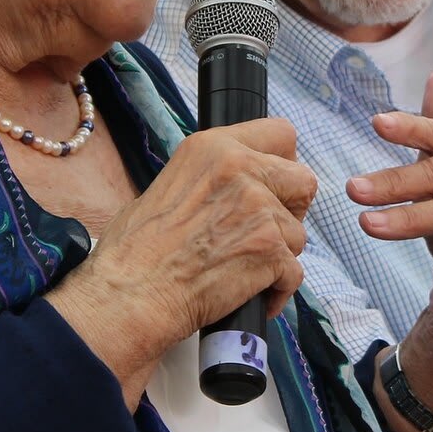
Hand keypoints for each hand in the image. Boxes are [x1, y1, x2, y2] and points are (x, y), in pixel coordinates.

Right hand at [47, 119, 315, 403]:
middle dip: (292, 208)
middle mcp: (240, 168)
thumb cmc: (134, 251)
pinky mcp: (269, 249)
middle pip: (303, 180)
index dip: (282, 164)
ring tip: (244, 269)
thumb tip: (233, 187)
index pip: (281, 134)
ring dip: (279, 254)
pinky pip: (294, 272)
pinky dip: (278, 290)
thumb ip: (211, 177)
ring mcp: (259, 208)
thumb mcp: (169, 184)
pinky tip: (254, 296)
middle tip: (267, 231)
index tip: (273, 185)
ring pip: (298, 233)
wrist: (129, 296)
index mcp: (213, 147)